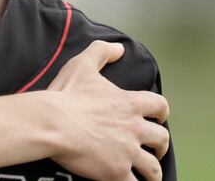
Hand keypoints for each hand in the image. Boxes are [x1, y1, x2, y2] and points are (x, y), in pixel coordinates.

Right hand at [47, 40, 169, 180]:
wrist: (53, 123)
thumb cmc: (66, 96)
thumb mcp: (82, 65)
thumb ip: (101, 52)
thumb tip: (119, 47)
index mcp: (129, 103)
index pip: (159, 106)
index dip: (161, 112)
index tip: (157, 117)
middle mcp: (134, 128)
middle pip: (161, 139)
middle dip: (161, 145)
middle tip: (155, 149)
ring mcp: (127, 152)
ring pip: (152, 167)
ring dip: (152, 171)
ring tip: (148, 175)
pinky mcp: (116, 171)